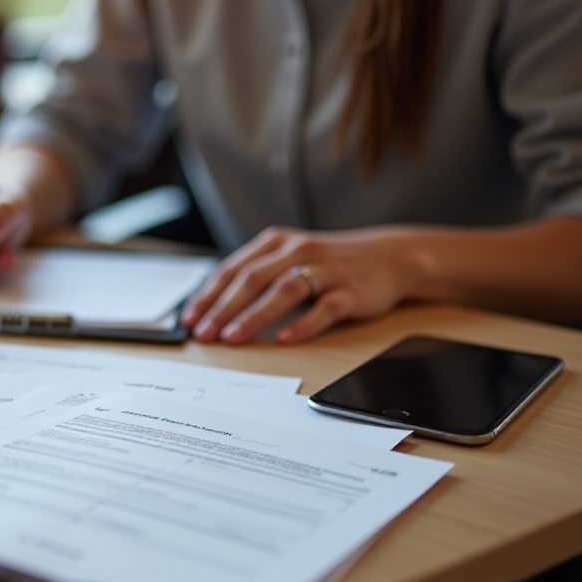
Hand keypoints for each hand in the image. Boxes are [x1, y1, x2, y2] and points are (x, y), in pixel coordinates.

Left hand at [180, 226, 421, 343]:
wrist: (391, 256)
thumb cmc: (331, 263)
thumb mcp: (291, 258)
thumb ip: (259, 275)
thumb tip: (216, 306)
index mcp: (277, 243)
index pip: (234, 269)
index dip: (209, 295)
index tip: (190, 319)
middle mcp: (298, 251)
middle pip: (253, 278)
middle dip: (223, 308)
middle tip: (205, 333)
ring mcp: (326, 270)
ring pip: (284, 290)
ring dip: (255, 315)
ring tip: (234, 337)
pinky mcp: (351, 290)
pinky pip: (325, 308)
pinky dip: (304, 324)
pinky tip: (285, 338)